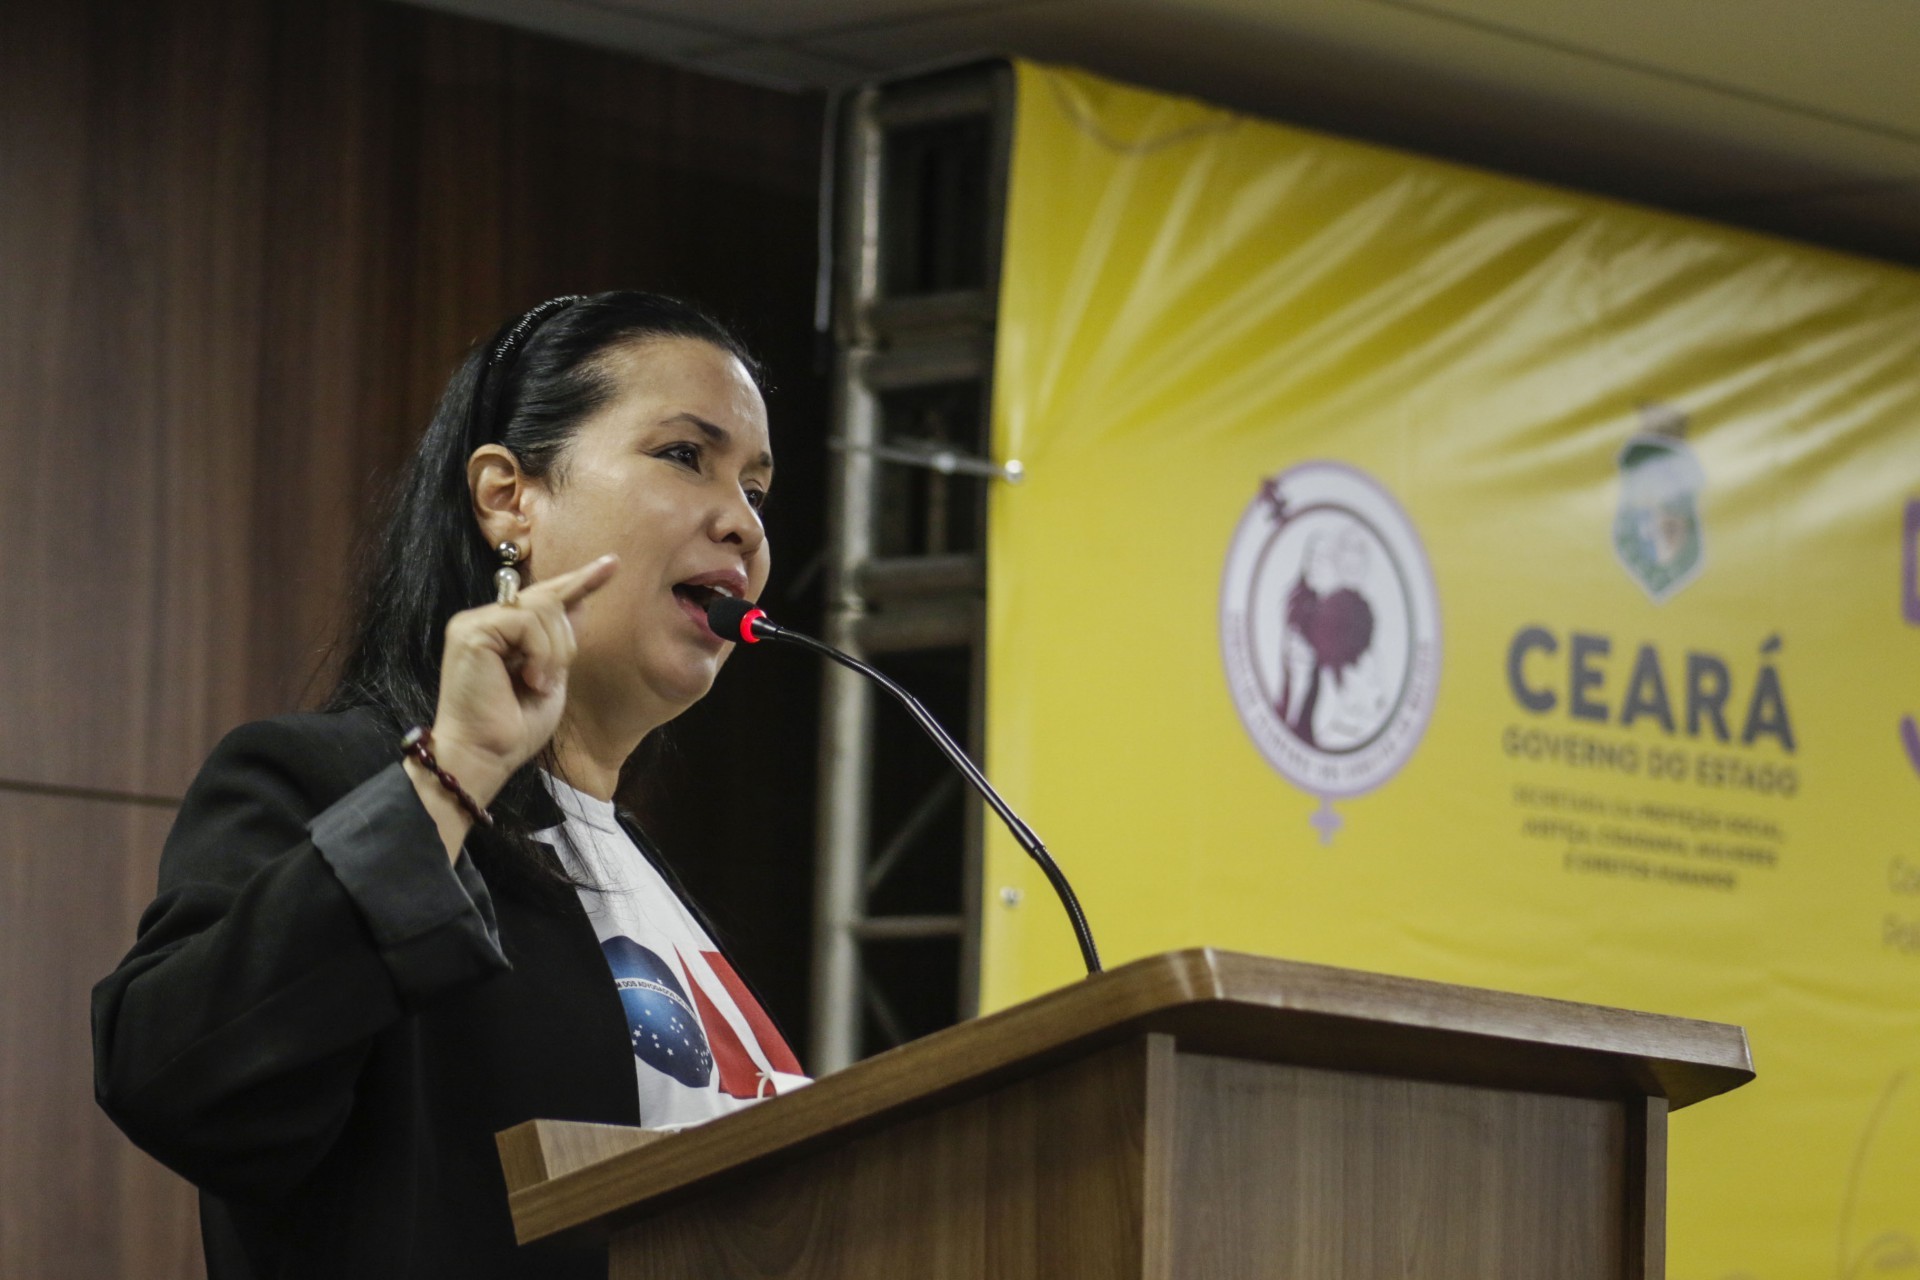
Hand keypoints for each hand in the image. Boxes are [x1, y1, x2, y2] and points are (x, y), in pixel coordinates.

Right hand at [426, 554, 618, 806]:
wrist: (485, 756)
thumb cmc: (514, 728)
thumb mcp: (552, 677)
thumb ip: (560, 641)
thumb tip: (581, 601)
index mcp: (501, 632)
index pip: (545, 596)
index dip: (580, 580)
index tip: (613, 564)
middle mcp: (484, 621)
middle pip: (548, 599)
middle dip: (564, 639)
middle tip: (551, 678)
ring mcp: (474, 623)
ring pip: (542, 608)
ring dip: (554, 651)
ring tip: (538, 684)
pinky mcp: (471, 631)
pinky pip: (526, 622)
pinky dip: (541, 653)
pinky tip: (530, 680)